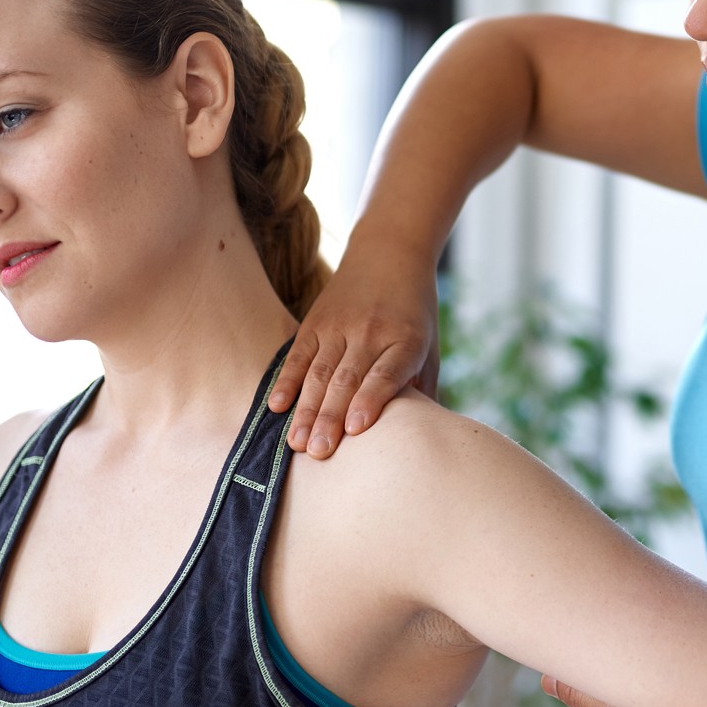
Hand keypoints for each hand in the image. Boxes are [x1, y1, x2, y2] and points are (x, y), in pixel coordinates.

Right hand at [268, 245, 440, 457]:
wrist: (389, 253)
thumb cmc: (414, 314)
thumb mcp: (429, 346)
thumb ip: (423, 386)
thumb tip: (422, 434)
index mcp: (405, 340)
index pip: (385, 374)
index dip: (370, 401)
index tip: (355, 429)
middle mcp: (371, 332)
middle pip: (347, 380)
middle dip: (330, 418)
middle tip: (319, 453)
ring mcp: (339, 326)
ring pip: (319, 372)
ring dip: (306, 409)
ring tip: (297, 444)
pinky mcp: (315, 321)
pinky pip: (298, 355)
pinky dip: (286, 381)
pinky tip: (277, 406)